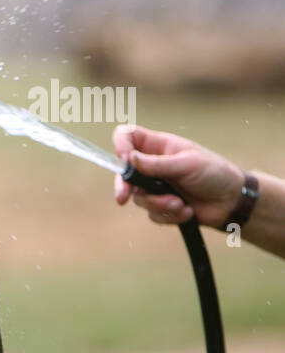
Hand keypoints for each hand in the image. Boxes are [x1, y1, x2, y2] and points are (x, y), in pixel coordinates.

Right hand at [113, 125, 244, 227]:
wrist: (232, 201)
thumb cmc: (214, 173)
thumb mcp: (187, 163)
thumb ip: (157, 163)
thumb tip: (129, 158)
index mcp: (158, 146)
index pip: (128, 137)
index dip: (120, 145)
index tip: (124, 160)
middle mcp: (152, 166)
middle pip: (124, 173)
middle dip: (124, 187)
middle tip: (124, 198)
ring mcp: (155, 186)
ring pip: (138, 198)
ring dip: (159, 204)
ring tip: (179, 204)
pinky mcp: (161, 206)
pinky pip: (152, 214)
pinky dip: (169, 215)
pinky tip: (187, 211)